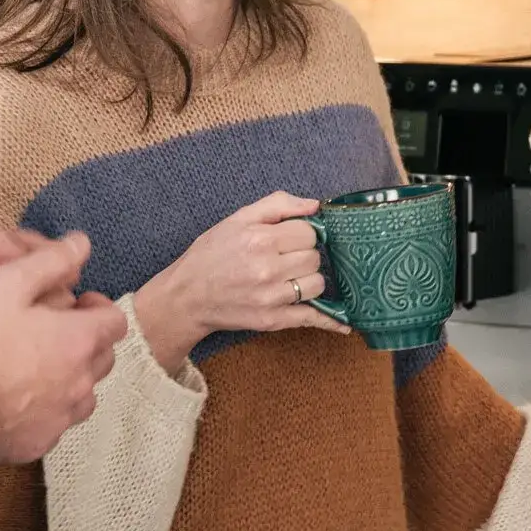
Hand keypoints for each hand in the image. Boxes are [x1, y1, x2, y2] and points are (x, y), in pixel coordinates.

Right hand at [0, 233, 126, 465]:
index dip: (98, 308)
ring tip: (36, 367)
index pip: (115, 322)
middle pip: (104, 358)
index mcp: (79, 340)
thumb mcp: (6, 284)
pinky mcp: (38, 444)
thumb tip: (82, 243)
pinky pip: (55, 423)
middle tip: (53, 331)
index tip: (75, 304)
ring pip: (84, 395)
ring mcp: (61, 418)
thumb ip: (49, 262)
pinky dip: (47, 410)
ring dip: (71, 378)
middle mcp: (81, 382)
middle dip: (87, 341)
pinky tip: (17, 401)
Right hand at [134, 191, 330, 371]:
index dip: (303, 234)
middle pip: (315, 258)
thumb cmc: (211, 254)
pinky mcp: (272, 320)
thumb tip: (316, 205)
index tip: (291, 238)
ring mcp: (271, 297)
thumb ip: (278, 205)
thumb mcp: (238, 218)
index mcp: (260, 239)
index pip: (309, 233)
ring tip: (291, 278)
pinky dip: (331, 321)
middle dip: (306, 255)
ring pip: (317, 284)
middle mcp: (268, 269)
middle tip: (287, 258)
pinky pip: (311, 318)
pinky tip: (345, 325)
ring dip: (310, 280)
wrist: (186, 295)